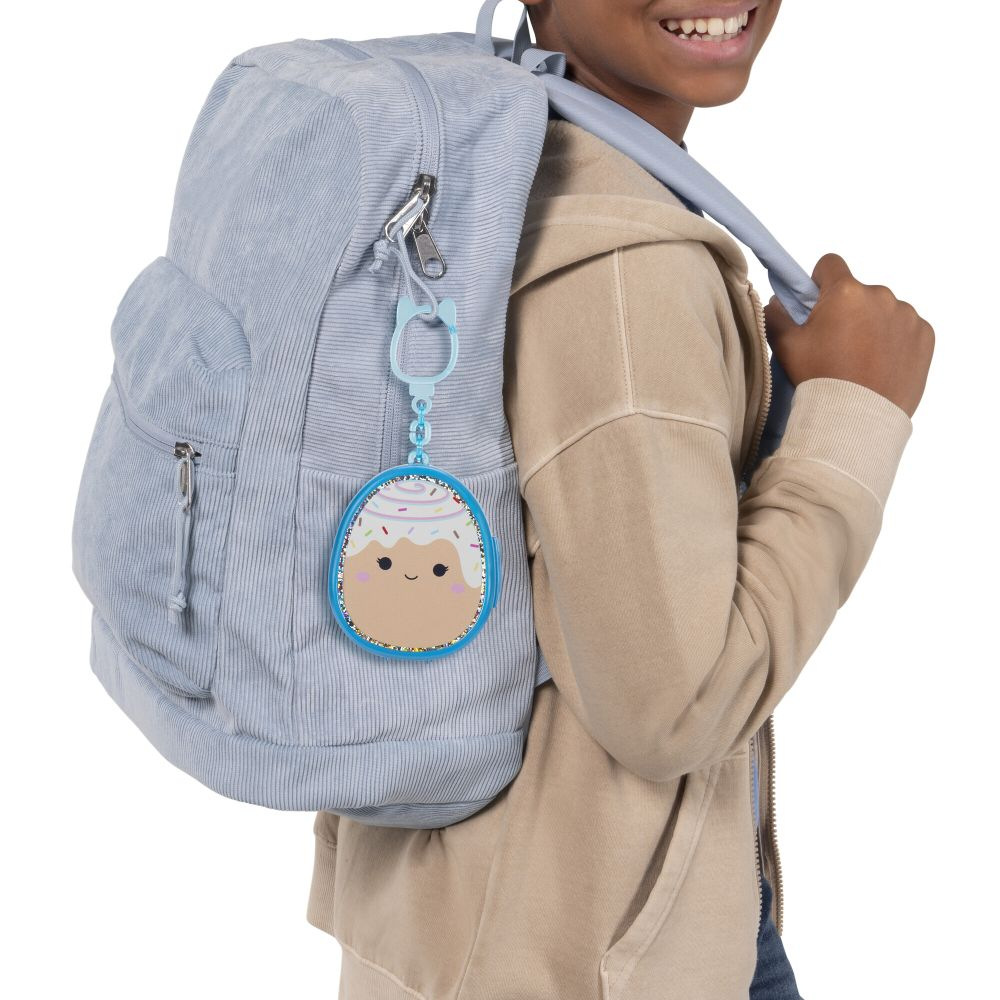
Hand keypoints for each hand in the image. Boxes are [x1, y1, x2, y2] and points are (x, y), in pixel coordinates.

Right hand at [763, 253, 933, 417]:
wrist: (857, 418)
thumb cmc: (820, 379)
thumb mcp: (787, 347)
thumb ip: (775, 316)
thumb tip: (776, 302)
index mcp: (845, 292)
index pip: (830, 264)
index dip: (819, 282)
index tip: (816, 304)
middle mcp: (881, 295)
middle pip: (858, 292)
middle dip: (848, 310)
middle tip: (837, 344)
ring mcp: (907, 315)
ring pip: (883, 310)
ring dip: (873, 325)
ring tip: (861, 359)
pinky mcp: (925, 335)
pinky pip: (906, 329)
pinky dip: (895, 341)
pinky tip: (882, 364)